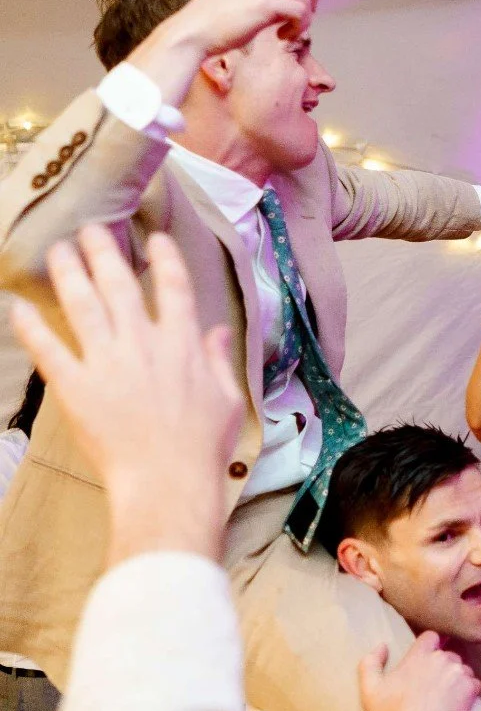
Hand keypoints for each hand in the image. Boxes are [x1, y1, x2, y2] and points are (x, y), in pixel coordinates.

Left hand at [10, 226, 242, 562]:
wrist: (168, 482)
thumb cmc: (204, 446)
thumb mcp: (229, 399)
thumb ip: (220, 360)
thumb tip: (219, 332)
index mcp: (183, 345)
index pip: (174, 287)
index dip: (164, 257)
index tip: (154, 237)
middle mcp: (143, 343)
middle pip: (119, 285)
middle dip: (103, 251)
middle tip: (90, 229)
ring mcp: (107, 363)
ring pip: (82, 305)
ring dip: (67, 273)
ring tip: (57, 251)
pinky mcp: (76, 387)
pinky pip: (48, 349)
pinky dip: (32, 327)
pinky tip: (18, 308)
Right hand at [358, 633, 480, 710]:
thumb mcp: (369, 688)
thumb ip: (371, 661)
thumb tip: (382, 645)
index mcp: (418, 655)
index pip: (431, 637)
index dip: (429, 646)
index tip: (426, 661)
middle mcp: (440, 659)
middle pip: (448, 654)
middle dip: (443, 666)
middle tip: (434, 686)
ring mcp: (457, 674)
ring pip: (463, 669)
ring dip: (457, 679)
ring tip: (446, 697)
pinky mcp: (469, 690)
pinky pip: (475, 684)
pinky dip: (469, 692)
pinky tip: (458, 704)